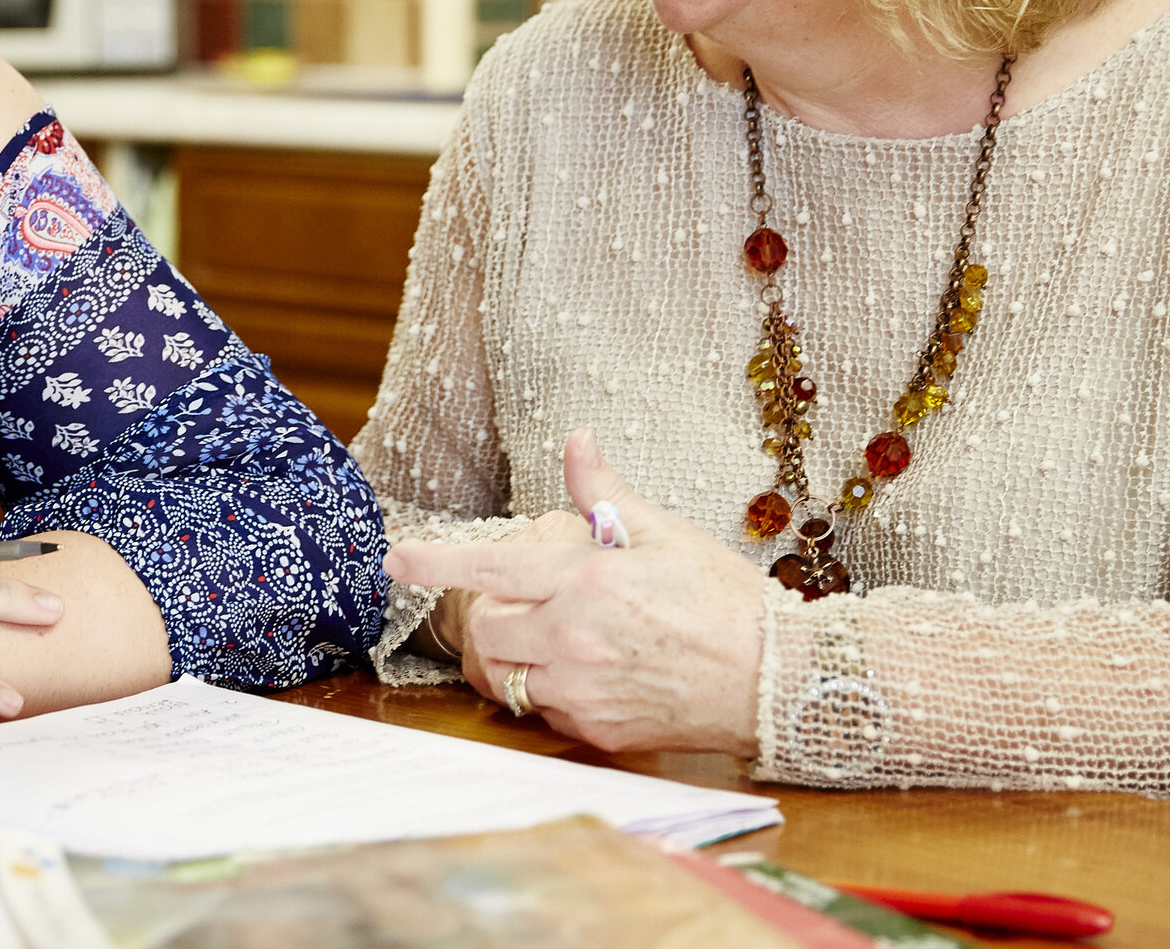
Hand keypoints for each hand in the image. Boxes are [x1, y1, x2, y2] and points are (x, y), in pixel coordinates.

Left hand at [386, 430, 775, 754]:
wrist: (775, 678)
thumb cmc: (721, 598)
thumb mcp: (663, 532)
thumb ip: (603, 491)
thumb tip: (575, 440)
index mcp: (586, 579)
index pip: (490, 567)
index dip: (435, 562)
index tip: (394, 558)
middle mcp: (573, 636)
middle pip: (486, 631)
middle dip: (492, 613)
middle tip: (531, 601)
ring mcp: (582, 689)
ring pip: (507, 676)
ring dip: (516, 655)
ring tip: (559, 637)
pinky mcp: (597, 728)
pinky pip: (543, 709)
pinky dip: (550, 690)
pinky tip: (591, 671)